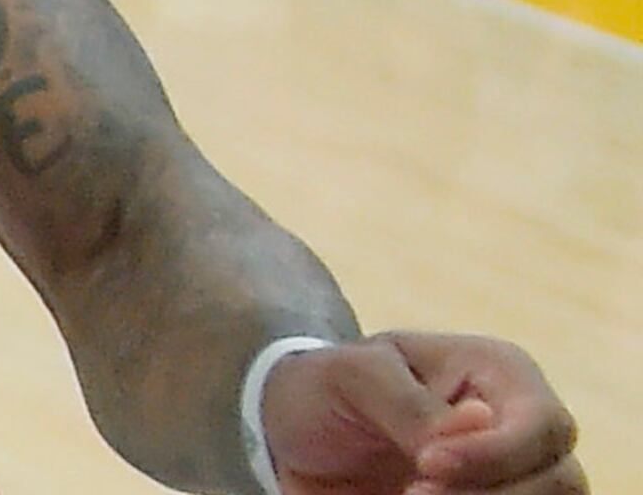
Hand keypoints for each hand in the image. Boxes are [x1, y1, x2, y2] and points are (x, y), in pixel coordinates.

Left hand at [259, 332, 578, 494]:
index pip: (540, 422)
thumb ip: (411, 402)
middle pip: (561, 479)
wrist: (296, 429)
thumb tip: (480, 423)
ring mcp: (513, 475)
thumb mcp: (353, 377)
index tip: (427, 465)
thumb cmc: (329, 386)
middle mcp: (520, 427)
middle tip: (413, 494)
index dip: (496, 454)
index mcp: (499, 373)